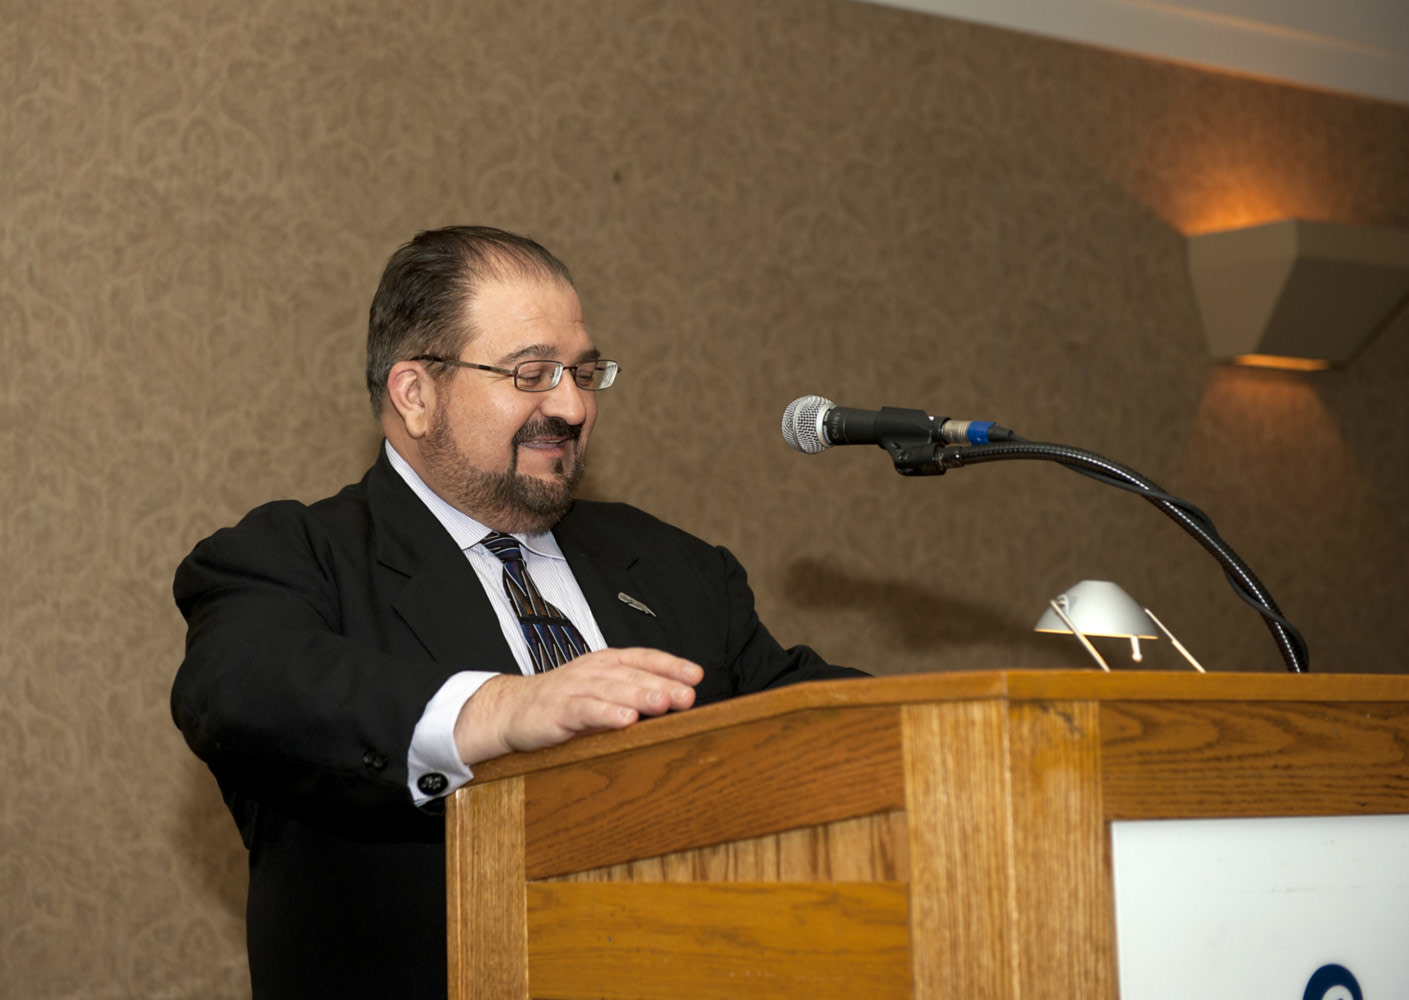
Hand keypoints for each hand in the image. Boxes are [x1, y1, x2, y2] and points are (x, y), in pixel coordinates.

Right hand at [453, 648, 702, 764]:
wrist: (512, 709)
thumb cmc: (564, 702)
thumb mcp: (602, 694)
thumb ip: (633, 697)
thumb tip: (676, 704)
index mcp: (607, 663)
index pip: (644, 658)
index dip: (670, 665)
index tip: (696, 675)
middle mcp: (593, 670)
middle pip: (633, 674)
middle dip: (663, 684)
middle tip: (688, 694)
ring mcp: (574, 688)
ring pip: (612, 689)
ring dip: (640, 696)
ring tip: (664, 703)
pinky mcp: (557, 710)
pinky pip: (585, 710)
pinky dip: (606, 714)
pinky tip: (625, 721)